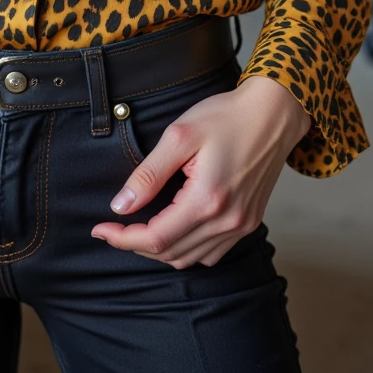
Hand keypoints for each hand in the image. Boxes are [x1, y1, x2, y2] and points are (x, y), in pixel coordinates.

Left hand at [91, 75, 311, 270]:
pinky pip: (211, 253)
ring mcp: (241, 226)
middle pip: (171, 254)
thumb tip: (121, 205)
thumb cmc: (226, 116)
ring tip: (139, 227)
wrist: (273, 114)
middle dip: (136, 244)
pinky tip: (174, 228)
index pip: (156, 239)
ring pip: (190, 258)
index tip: (100, 228)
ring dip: (160, 249)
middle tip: (114, 225)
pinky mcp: (248, 222)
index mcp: (207, 200)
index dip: (123, 238)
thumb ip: (148, 174)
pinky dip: (186, 248)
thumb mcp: (179, 136)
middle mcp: (227, 221)